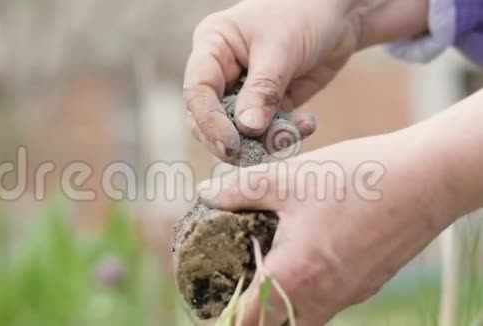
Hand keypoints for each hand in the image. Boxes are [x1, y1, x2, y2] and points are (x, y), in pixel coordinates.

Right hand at [184, 0, 427, 162]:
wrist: (340, 13)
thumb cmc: (304, 13)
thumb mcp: (281, 48)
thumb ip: (262, 90)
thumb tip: (247, 129)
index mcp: (212, 48)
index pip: (197, 92)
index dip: (209, 122)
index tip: (230, 145)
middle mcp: (222, 73)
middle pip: (209, 119)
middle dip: (232, 141)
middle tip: (254, 155)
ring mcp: (244, 92)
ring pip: (238, 132)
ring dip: (264, 142)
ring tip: (293, 135)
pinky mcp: (268, 106)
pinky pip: (267, 132)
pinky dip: (284, 135)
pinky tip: (306, 124)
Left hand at [198, 129, 457, 324]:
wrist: (425, 180)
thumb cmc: (354, 178)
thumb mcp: (286, 178)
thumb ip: (238, 189)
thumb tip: (206, 192)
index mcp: (293, 276)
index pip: (246, 319)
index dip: (224, 314)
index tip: (212, 297)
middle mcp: (321, 297)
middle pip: (273, 325)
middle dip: (249, 312)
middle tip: (234, 281)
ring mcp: (348, 294)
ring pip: (302, 318)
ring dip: (279, 305)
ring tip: (266, 270)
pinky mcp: (366, 284)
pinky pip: (327, 304)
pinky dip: (307, 294)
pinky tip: (304, 258)